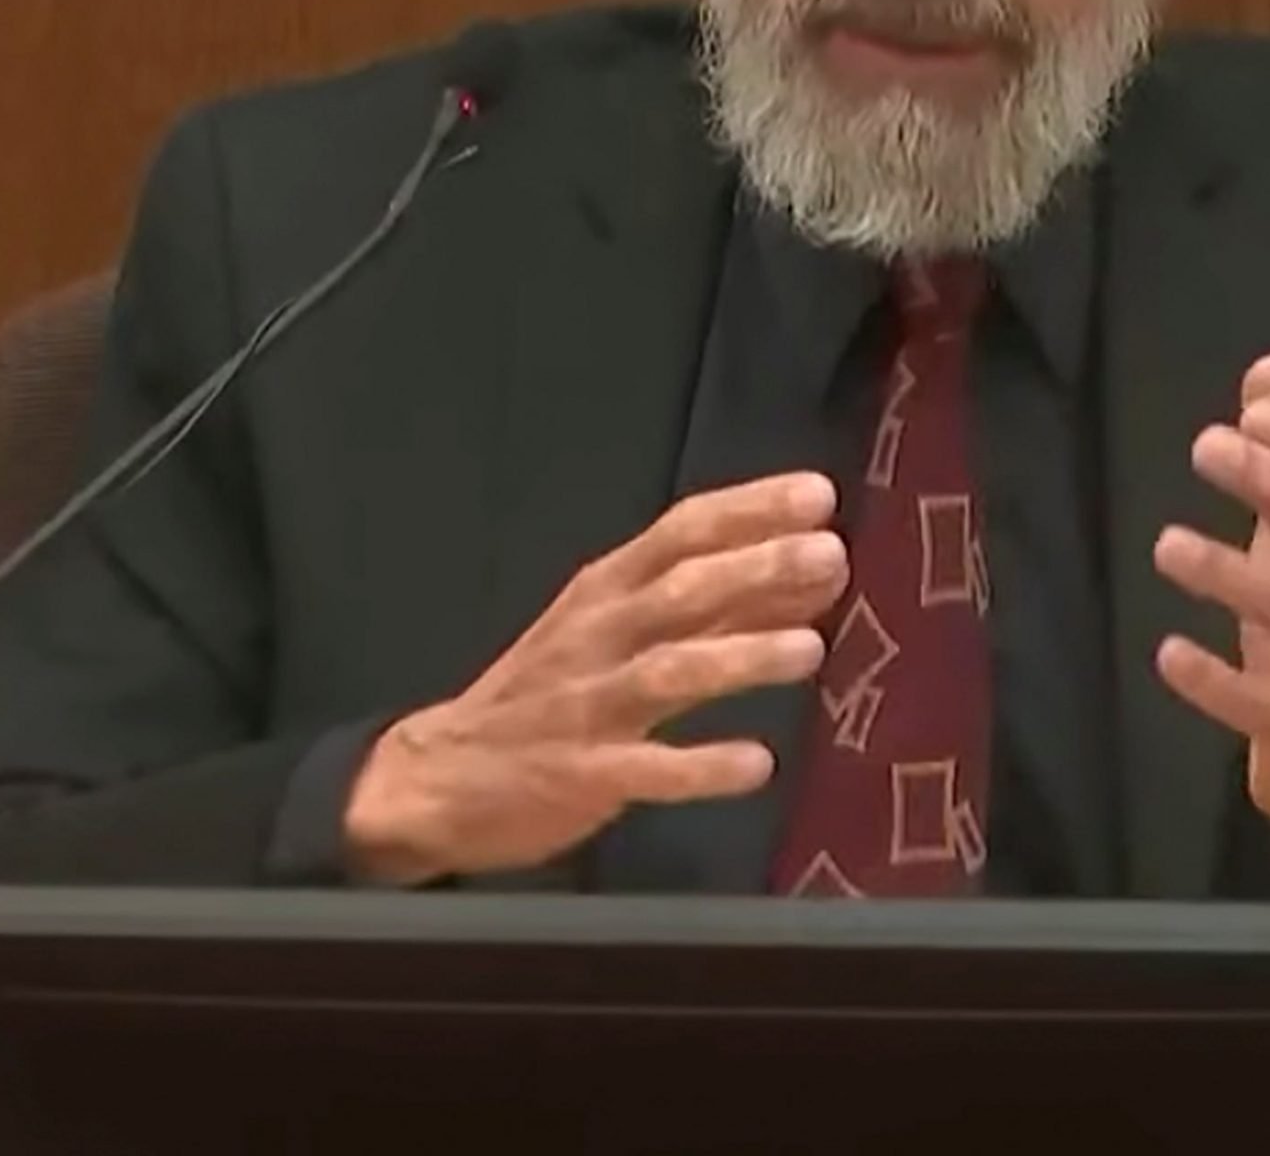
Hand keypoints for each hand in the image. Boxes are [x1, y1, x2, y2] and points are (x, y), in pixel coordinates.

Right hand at [342, 472, 845, 884]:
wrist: (439, 775)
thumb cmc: (550, 691)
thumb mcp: (619, 629)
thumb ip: (715, 605)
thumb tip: (812, 573)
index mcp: (606, 589)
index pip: (682, 532)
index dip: (749, 510)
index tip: (819, 495)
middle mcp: (599, 634)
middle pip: (681, 591)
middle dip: (756, 569)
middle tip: (830, 555)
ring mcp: (589, 704)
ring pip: (669, 672)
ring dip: (740, 656)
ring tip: (810, 649)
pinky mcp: (583, 774)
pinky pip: (648, 770)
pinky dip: (702, 767)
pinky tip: (755, 764)